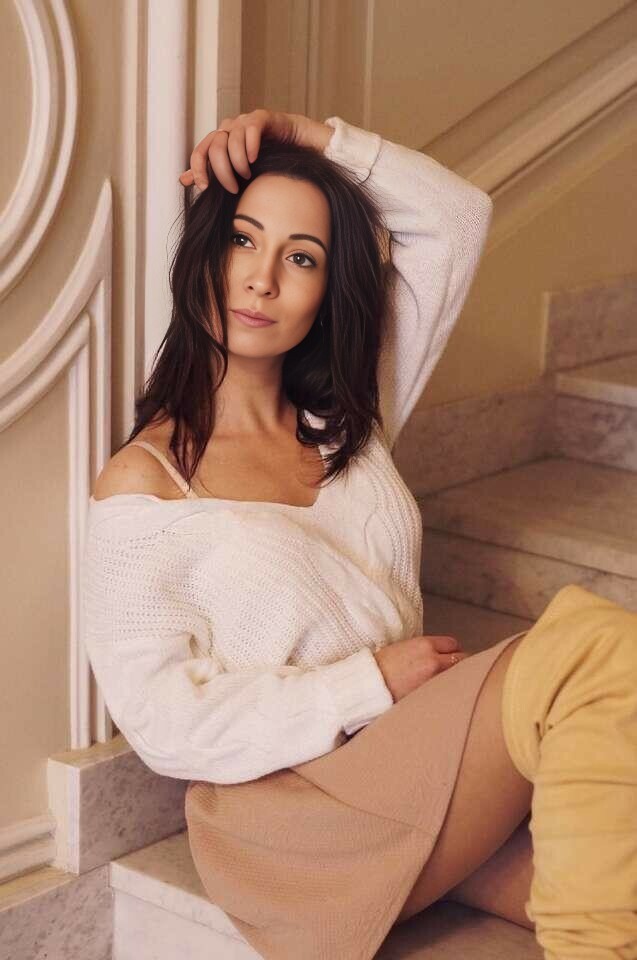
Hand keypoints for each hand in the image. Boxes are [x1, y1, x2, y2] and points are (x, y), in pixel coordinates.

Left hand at [178, 108, 331, 193]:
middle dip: (221, 171)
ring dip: (236, 162)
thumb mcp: (239, 176)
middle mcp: (232, 128)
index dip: (198, 168)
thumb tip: (183, 180)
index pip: (200, 151)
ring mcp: (248, 121)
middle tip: (233, 188)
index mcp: (222, 142)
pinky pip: (251, 126)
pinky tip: (254, 159)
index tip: (204, 188)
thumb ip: (213, 176)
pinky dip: (250, 144)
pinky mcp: (266, 118)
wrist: (302, 152)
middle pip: (214, 146)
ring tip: (247, 175)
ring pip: (231, 138)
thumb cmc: (271, 166)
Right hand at [373, 634, 470, 702]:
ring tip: (451, 683)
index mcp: (424, 644)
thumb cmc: (382, 667)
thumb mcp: (403, 647)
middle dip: (460, 663)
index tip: (450, 655)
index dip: (451, 650)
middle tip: (455, 670)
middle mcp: (433, 660)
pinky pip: (449, 691)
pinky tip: (443, 694)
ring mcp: (435, 679)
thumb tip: (440, 654)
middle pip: (462, 659)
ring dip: (457, 678)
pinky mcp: (433, 696)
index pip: (452, 643)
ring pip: (459, 677)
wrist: (370, 686)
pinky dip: (449, 692)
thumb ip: (425, 649)